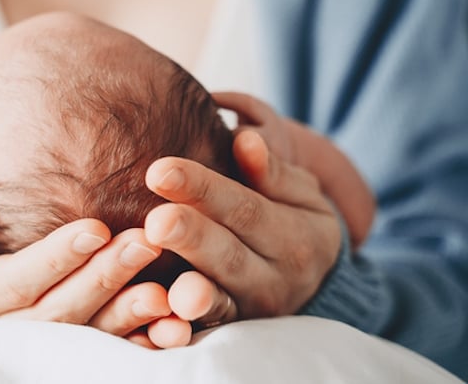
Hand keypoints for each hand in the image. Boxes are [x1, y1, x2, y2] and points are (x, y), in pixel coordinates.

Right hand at [0, 199, 171, 341]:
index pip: (17, 282)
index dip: (57, 258)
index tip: (97, 227)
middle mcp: (4, 332)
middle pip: (59, 312)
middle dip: (103, 278)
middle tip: (145, 242)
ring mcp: (36, 346)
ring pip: (86, 335)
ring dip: (126, 313)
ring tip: (164, 288)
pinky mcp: (63, 350)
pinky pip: (103, 350)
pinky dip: (136, 341)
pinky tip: (169, 324)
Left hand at [143, 129, 340, 329]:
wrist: (311, 280)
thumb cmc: (293, 221)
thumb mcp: (299, 194)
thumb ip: (271, 171)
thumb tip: (244, 138)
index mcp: (294, 236)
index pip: (244, 208)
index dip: (202, 189)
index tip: (160, 169)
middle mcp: (276, 278)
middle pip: (228, 255)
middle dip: (191, 237)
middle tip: (155, 219)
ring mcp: (252, 310)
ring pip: (220, 299)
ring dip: (191, 289)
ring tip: (168, 279)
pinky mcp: (232, 329)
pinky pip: (208, 329)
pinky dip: (183, 327)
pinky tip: (161, 317)